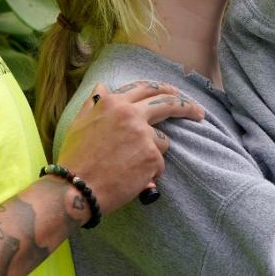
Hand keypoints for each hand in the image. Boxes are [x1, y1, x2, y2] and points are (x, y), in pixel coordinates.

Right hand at [57, 81, 203, 213]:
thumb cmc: (75, 159)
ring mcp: (143, 134)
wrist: (75, 189)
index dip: (163, 89)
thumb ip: (94, 103)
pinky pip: (159, 163)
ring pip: (163, 140)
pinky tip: (133, 179)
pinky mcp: (152, 156)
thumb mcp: (79, 123)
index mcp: (113, 103)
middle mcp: (130, 113)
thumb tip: (103, 86)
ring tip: (132, 168)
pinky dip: (150, 172)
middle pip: (168, 103)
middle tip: (198, 113)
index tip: (175, 93)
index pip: (145, 88)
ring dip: (154, 153)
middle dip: (186, 106)